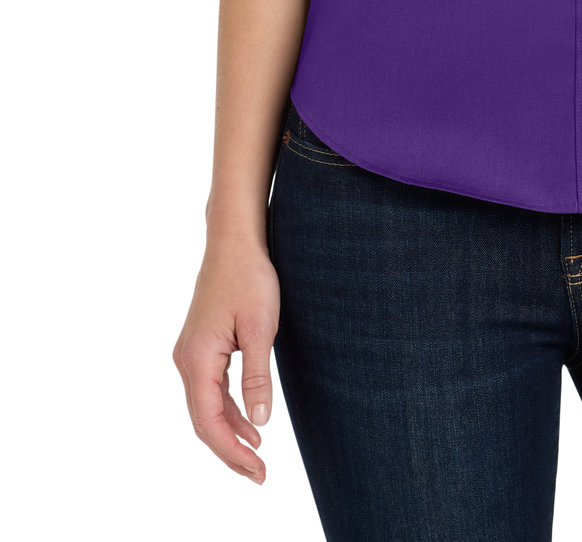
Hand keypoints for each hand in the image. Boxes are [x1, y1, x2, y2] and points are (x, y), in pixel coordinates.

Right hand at [173, 237, 279, 482]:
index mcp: (197, 359)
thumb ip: (257, 378)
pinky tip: (248, 421)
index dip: (231, 451)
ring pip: (205, 407)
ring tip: (256, 454)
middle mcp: (186, 360)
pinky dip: (227, 409)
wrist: (234, 241)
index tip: (257, 470)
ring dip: (229, 431)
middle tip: (259, 474)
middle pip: (203, 421)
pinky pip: (210, 389)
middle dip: (229, 450)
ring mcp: (190, 353)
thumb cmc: (250, 278)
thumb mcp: (261, 328)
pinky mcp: (200, 346)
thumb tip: (258, 423)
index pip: (209, 422)